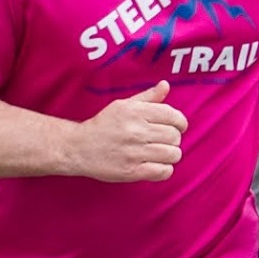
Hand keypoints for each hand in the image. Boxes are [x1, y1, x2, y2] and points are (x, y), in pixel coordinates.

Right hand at [69, 81, 187, 181]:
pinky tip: (155, 165)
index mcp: (135, 112)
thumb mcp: (123, 106)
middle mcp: (135, 131)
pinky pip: (164, 172)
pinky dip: (164, 170)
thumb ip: (148, 97)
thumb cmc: (104, 125)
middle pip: (175, 136)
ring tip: (159, 153)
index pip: (173, 116)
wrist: (78, 147)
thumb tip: (166, 85)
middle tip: (162, 141)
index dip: (181, 123)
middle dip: (173, 139)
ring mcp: (133, 152)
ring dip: (170, 155)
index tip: (177, 127)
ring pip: (173, 154)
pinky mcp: (131, 171)